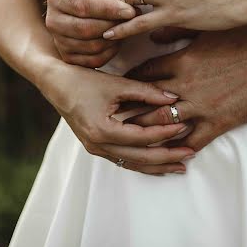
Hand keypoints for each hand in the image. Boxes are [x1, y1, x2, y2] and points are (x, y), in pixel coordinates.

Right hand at [41, 61, 194, 174]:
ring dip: (157, 165)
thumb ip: (147, 91)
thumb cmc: (84, 80)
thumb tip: (174, 97)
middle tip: (190, 152)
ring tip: (180, 165)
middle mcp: (98, 145)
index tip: (184, 126)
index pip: (142, 137)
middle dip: (167, 157)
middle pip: (140, 158)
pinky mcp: (97, 146)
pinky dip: (143, 163)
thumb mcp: (117, 83)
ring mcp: (96, 149)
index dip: (165, 132)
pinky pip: (123, 160)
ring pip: (132, 164)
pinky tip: (158, 164)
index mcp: (103, 130)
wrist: (56, 83)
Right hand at [45, 0, 137, 67]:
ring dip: (114, 39)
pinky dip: (110, 52)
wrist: (76, 7)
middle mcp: (52, 19)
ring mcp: (58, 40)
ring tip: (126, 28)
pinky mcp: (67, 57)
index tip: (131, 11)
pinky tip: (117, 40)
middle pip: (86, 28)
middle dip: (113, 25)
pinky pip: (93, 61)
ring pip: (91, 46)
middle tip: (133, 20)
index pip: (84, 5)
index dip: (109, 9)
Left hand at [125, 26, 246, 151]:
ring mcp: (201, 106)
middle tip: (113, 116)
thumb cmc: (243, 40)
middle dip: (128, 109)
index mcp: (182, 60)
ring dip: (145, 131)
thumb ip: (177, 32)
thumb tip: (153, 33)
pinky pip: (194, 140)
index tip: (120, 86)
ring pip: (163, 123)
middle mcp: (186, 85)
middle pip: (146, 101)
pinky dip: (180, 148)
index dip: (129, 80)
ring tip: (130, 137)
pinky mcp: (219, 122)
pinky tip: (169, 152)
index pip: (144, 73)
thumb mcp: (207, 30)